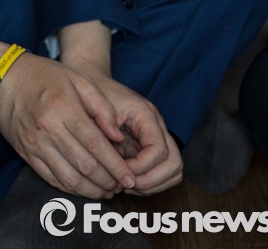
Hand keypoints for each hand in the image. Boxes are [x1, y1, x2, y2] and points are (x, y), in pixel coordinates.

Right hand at [0, 51, 138, 198]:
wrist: (4, 78)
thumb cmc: (44, 75)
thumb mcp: (77, 78)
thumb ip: (101, 106)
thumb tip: (118, 136)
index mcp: (63, 108)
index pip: (95, 144)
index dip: (116, 165)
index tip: (130, 177)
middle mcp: (48, 129)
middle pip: (84, 165)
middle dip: (107, 180)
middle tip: (122, 185)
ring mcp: (36, 144)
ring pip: (69, 178)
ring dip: (91, 190)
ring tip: (107, 190)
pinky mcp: (27, 154)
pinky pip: (52, 178)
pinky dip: (71, 188)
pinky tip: (85, 188)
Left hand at [73, 67, 182, 194]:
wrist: (93, 82)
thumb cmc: (94, 93)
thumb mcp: (95, 105)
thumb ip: (106, 124)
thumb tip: (117, 148)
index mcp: (146, 114)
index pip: (159, 150)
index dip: (142, 167)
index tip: (122, 170)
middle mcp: (157, 125)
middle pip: (174, 163)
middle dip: (151, 180)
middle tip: (127, 184)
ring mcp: (157, 136)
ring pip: (173, 171)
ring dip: (152, 184)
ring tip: (128, 184)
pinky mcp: (151, 145)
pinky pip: (164, 171)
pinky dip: (151, 182)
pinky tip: (129, 179)